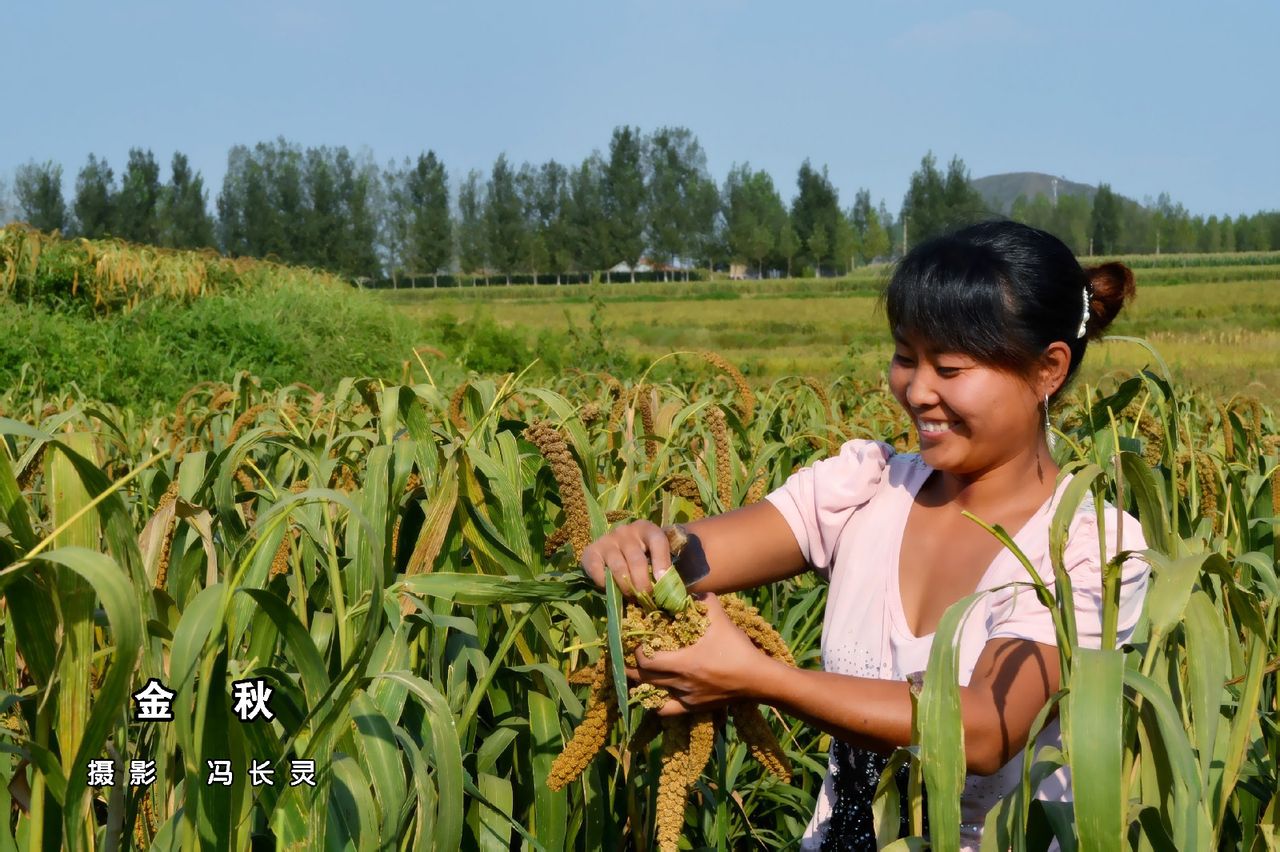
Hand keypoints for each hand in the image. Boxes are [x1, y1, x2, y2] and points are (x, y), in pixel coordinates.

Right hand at [580, 519, 673, 599]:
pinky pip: (596, 570)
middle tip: (647, 598)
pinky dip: (604, 584)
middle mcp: (626, 531)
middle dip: (643, 584)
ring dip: (626, 588)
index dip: (662, 562)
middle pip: (637, 560)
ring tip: (633, 598)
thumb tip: (673, 595)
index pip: (657, 541)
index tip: (662, 581)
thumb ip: (667, 571)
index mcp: (647, 528)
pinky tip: (612, 589)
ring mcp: (608, 540)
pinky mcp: (591, 551)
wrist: (618, 548)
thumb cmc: (645, 556)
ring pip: (618, 568)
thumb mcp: (658, 556)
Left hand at [628, 593, 776, 715]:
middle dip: (632, 666)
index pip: (646, 661)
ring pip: (653, 695)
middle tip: (629, 655)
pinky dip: (657, 702)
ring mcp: (687, 698)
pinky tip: (656, 693)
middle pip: (644, 679)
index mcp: (684, 663)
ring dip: (642, 684)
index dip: (636, 651)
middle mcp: (681, 683)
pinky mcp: (694, 707)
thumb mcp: (721, 620)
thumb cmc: (738, 649)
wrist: (758, 680)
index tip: (636, 640)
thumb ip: (704, 600)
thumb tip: (690, 587)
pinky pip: (667, 709)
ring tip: (638, 673)